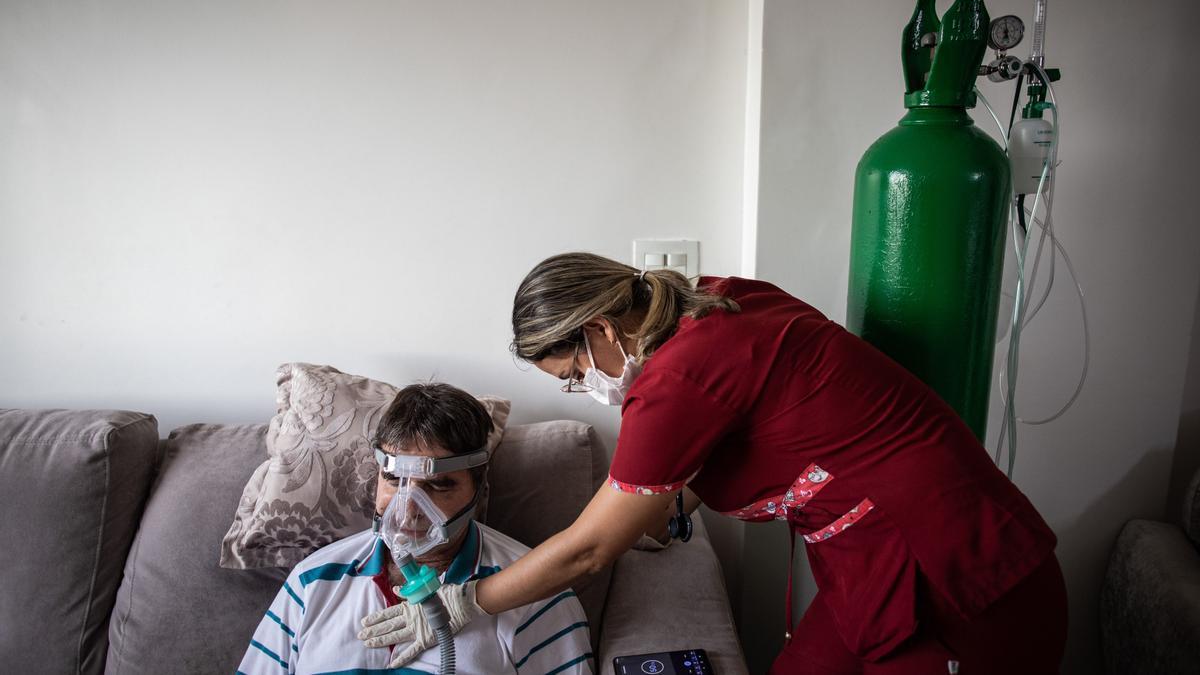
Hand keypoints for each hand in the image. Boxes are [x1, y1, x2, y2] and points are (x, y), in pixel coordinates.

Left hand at [357, 580, 485, 667]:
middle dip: (373, 630)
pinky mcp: (425, 639)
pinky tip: (391, 664)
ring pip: (395, 636)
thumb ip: (409, 592)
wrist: (459, 603)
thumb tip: (397, 589)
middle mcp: (410, 619)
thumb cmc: (444, 594)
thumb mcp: (424, 590)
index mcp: (410, 606)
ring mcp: (417, 630)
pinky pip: (412, 651)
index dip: (376, 617)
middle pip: (388, 625)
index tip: (364, 621)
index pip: (388, 613)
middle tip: (360, 635)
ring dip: (381, 641)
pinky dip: (401, 658)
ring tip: (368, 644)